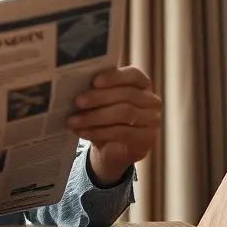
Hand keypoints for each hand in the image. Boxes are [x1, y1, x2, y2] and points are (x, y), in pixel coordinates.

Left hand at [66, 66, 160, 182]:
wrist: (112, 151)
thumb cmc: (106, 120)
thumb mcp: (101, 104)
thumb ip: (96, 93)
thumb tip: (76, 88)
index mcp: (142, 85)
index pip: (133, 75)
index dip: (115, 77)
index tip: (94, 81)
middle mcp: (151, 101)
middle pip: (126, 94)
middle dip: (99, 98)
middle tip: (77, 102)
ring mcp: (152, 120)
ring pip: (124, 113)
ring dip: (95, 117)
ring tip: (73, 121)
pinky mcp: (147, 139)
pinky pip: (122, 133)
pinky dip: (99, 132)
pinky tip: (83, 133)